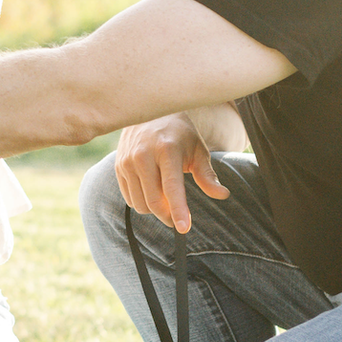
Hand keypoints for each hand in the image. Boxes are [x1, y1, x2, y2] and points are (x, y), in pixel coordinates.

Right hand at [112, 113, 231, 233]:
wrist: (150, 113)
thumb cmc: (180, 134)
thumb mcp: (197, 150)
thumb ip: (207, 175)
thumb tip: (223, 194)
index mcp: (167, 149)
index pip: (172, 188)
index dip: (178, 210)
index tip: (184, 229)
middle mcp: (143, 155)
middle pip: (154, 201)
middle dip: (168, 216)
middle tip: (178, 218)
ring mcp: (127, 160)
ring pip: (140, 203)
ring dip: (154, 210)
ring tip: (165, 199)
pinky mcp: (118, 166)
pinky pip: (129, 198)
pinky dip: (142, 202)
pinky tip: (151, 191)